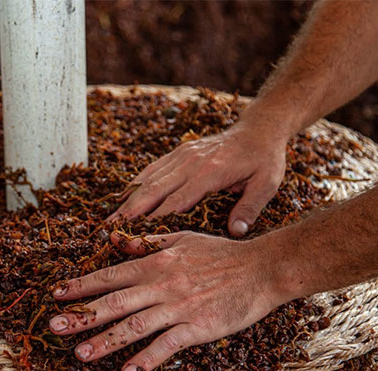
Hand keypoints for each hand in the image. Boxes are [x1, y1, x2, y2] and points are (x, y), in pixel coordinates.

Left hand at [48, 231, 287, 370]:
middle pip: (114, 302)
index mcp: (156, 263)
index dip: (81, 285)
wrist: (262, 269)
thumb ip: (146, 242)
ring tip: (81, 355)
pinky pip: (167, 344)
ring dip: (106, 341)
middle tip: (53, 327)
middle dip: (82, 315)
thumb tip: (113, 239)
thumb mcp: (182, 239)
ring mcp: (179, 306)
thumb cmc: (222, 254)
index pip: (110, 275)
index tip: (56, 294)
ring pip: (135, 325)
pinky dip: (147, 358)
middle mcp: (162, 284)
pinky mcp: (198, 326)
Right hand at [111, 123, 287, 236]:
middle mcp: (191, 161)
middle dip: (131, 210)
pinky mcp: (180, 151)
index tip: (138, 236)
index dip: (156, 219)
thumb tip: (236, 233)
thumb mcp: (266, 185)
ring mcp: (183, 155)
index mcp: (210, 172)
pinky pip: (153, 168)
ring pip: (149, 178)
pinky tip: (124, 196)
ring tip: (111, 218)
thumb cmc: (265, 159)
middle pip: (154, 188)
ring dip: (128, 198)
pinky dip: (136, 182)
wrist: (259, 128)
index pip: (177, 200)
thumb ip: (249, 209)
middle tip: (112, 229)